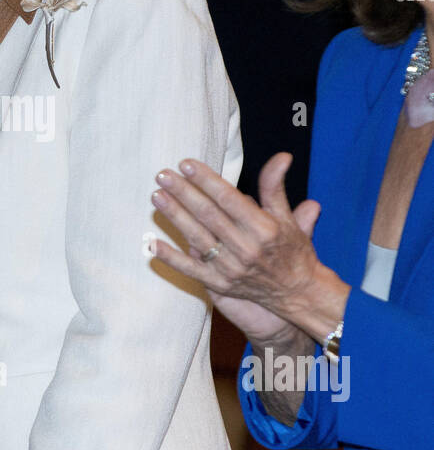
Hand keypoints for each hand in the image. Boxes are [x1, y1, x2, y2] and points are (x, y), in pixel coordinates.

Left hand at [150, 152, 322, 340]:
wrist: (297, 293)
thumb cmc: (292, 251)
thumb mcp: (288, 217)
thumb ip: (275, 187)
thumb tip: (282, 156)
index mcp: (264, 229)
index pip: (229, 199)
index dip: (206, 180)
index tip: (186, 164)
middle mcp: (247, 249)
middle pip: (208, 215)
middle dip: (183, 193)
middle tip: (162, 175)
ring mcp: (231, 269)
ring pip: (197, 238)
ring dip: (174, 216)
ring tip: (157, 196)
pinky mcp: (220, 285)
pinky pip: (191, 270)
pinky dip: (171, 257)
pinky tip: (153, 243)